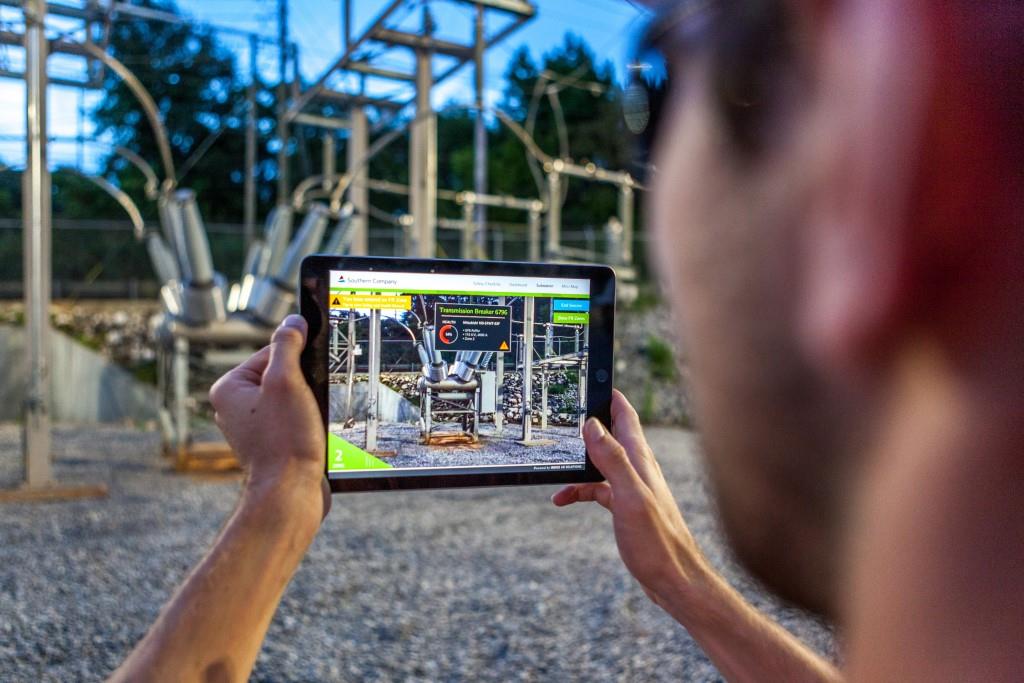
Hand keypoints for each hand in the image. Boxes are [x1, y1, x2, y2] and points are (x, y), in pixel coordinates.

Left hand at [209, 314, 330, 520]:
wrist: (290, 493)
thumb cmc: (285, 439)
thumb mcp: (287, 381)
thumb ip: (287, 345)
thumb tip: (293, 321)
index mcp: (229, 388)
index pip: (270, 352)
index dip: (297, 360)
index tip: (311, 374)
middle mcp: (234, 408)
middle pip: (281, 375)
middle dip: (303, 385)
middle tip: (308, 402)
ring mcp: (251, 428)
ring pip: (289, 398)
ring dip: (307, 404)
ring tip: (308, 421)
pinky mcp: (269, 444)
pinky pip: (292, 420)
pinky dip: (306, 422)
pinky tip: (311, 434)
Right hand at [553, 390, 710, 607]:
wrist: (674, 579)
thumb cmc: (659, 542)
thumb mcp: (629, 497)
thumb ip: (613, 459)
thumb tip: (593, 425)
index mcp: (640, 460)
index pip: (624, 415)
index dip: (608, 395)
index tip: (591, 378)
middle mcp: (637, 468)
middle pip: (610, 434)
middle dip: (587, 422)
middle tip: (564, 411)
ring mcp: (631, 487)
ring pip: (600, 462)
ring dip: (578, 460)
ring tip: (556, 462)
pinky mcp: (625, 506)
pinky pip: (598, 488)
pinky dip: (579, 489)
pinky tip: (562, 499)